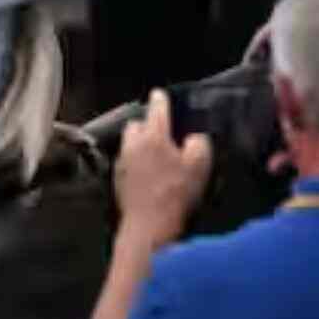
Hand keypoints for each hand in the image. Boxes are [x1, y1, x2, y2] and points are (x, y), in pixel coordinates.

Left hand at [114, 89, 210, 245]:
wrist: (149, 225)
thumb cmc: (176, 191)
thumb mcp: (200, 164)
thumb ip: (199, 142)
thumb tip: (193, 138)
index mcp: (154, 135)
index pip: (156, 108)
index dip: (161, 99)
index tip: (160, 93)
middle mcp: (133, 144)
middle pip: (136, 124)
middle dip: (146, 122)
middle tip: (161, 129)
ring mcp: (122, 163)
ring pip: (129, 143)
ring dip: (140, 142)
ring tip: (154, 150)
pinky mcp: (117, 180)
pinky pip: (127, 161)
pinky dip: (136, 160)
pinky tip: (147, 171)